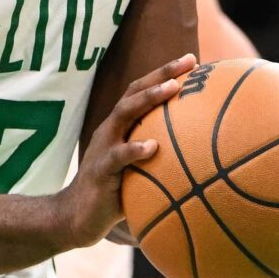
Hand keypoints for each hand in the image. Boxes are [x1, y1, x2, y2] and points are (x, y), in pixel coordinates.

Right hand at [59, 54, 198, 248]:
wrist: (76, 217)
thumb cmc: (114, 192)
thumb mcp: (137, 168)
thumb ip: (159, 156)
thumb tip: (202, 154)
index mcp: (120, 126)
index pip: (141, 91)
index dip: (164, 73)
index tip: (193, 60)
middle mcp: (111, 130)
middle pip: (134, 92)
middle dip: (161, 74)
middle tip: (187, 63)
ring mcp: (104, 148)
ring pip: (124, 114)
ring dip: (148, 99)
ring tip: (172, 88)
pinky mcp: (100, 172)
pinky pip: (118, 157)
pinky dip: (135, 149)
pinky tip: (153, 146)